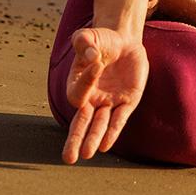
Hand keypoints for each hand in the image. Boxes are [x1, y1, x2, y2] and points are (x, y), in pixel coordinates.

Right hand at [61, 26, 148, 164]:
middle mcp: (91, 98)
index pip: (78, 93)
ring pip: (99, 124)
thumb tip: (91, 55)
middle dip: (75, 139)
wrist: (123, 41)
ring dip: (94, 138)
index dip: (87, 81)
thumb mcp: (89, 36)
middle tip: (68, 158)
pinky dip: (113, 131)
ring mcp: (108, 102)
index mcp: (77, 84)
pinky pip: (119, 119)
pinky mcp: (127, 101)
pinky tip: (106, 144)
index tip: (97, 62)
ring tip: (88, 154)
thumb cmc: (101, 40)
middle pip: (81, 123)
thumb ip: (83, 40)